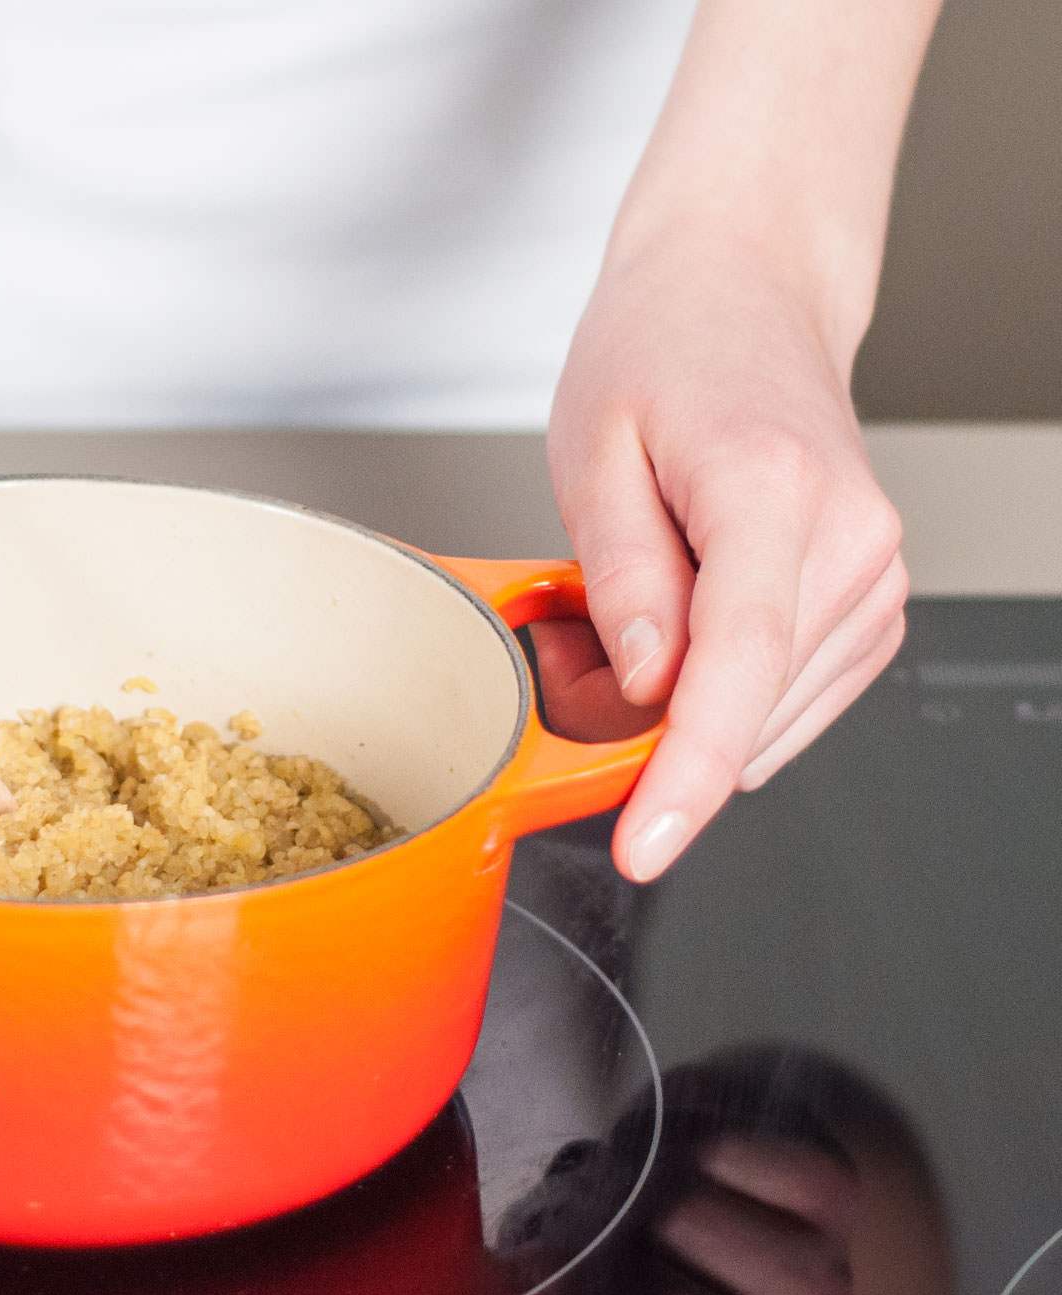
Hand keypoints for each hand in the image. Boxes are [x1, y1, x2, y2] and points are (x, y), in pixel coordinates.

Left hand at [534, 0, 939, 885]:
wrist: (745, 297)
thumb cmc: (662, 353)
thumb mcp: (592, 450)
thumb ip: (622, 576)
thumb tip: (642, 684)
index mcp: (774, 492)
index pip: (740, 667)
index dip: (690, 773)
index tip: (646, 843)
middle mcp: (851, 541)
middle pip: (751, 708)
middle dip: (645, 724)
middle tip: (574, 642)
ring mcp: (876, 578)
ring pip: (768, 720)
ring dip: (680, 711)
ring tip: (628, 611)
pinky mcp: (871, 606)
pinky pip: (786, 702)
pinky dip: (719, 698)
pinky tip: (678, 632)